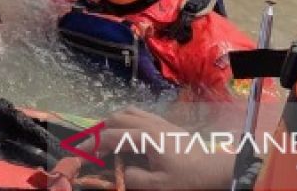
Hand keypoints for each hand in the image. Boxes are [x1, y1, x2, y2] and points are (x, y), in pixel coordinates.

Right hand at [100, 107, 234, 190]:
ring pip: (126, 112)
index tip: (79, 153)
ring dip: (112, 123)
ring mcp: (157, 121)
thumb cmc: (189, 177)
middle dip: (100, 132)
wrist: (217, 167)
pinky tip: (127, 134)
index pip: (110, 136)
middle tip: (93, 149)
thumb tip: (122, 172)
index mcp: (145, 137)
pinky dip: (125, 120)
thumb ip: (135, 179)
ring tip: (107, 140)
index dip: (92, 145)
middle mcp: (149, 123)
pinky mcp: (164, 123)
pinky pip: (138, 113)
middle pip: (115, 119)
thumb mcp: (161, 186)